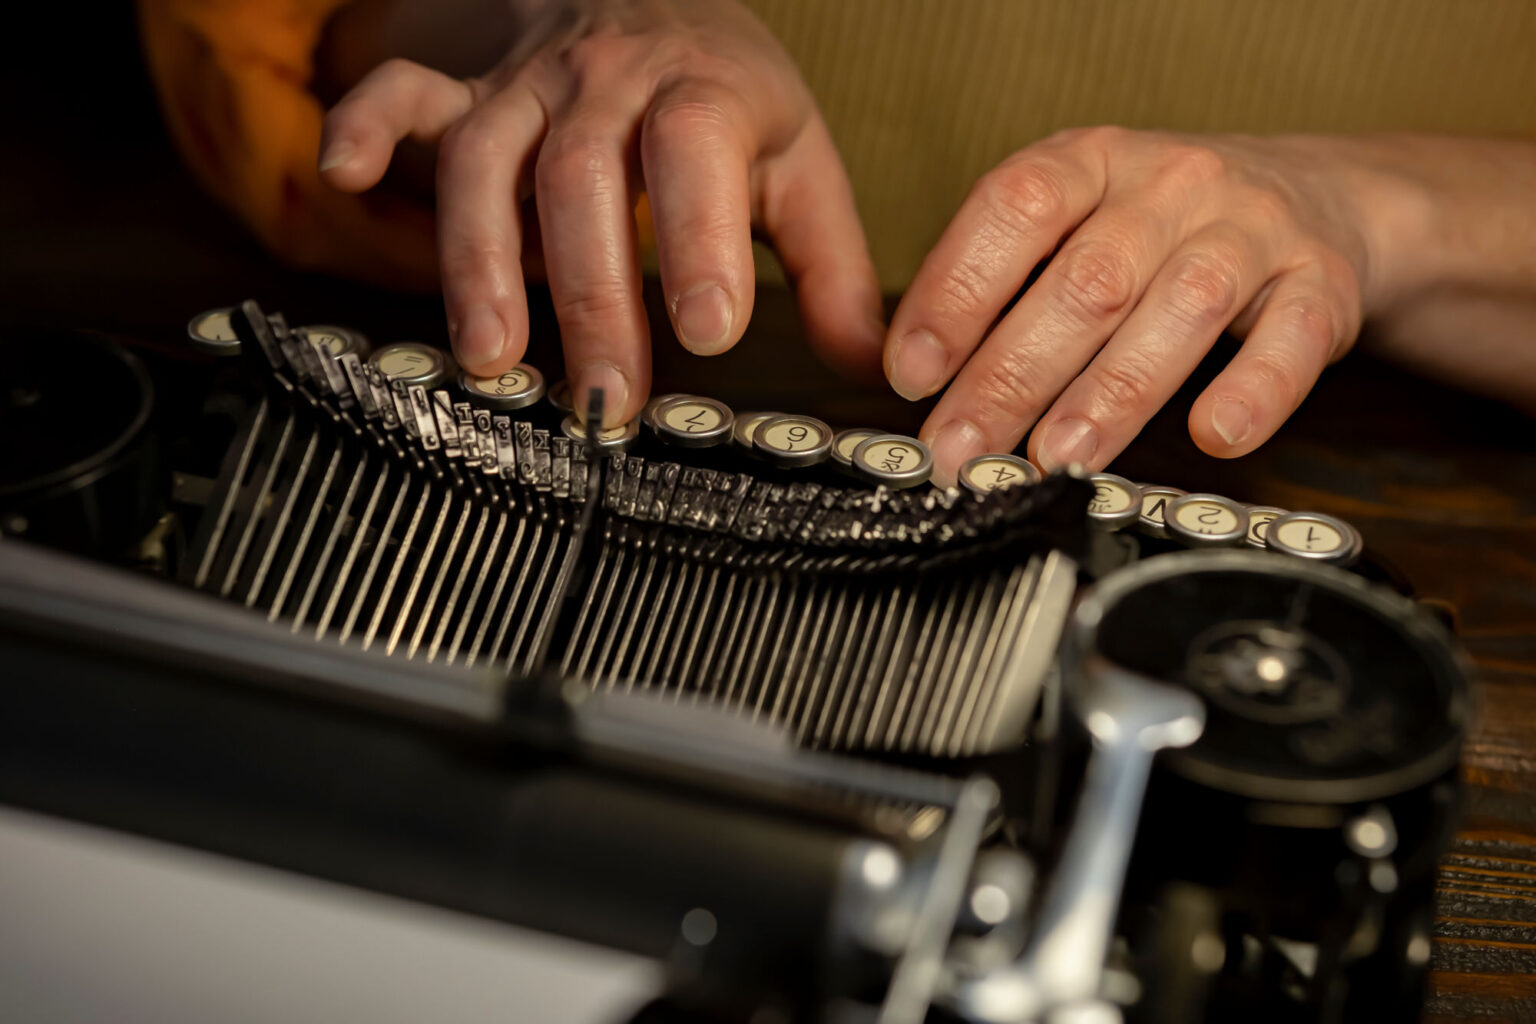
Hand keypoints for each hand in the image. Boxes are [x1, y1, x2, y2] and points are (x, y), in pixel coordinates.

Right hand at [319, 0, 882, 423]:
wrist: (654, 0)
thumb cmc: (727, 100)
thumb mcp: (800, 167)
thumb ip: (831, 268)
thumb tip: (871, 367)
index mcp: (705, 92)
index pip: (696, 149)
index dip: (698, 236)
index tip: (708, 331)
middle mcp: (609, 83)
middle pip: (585, 176)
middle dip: (593, 294)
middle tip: (606, 399)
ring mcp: (530, 87)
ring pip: (487, 158)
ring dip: (480, 258)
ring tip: (492, 358)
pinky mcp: (471, 94)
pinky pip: (407, 95)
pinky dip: (369, 128)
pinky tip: (344, 175)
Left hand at [886, 128, 1418, 483]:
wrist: (1316, 197)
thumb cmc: (1162, 229)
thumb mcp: (1076, 223)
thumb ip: (1003, 284)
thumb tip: (912, 374)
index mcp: (1094, 161)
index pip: (1015, 209)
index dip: (957, 290)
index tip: (912, 371)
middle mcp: (1173, 184)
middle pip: (1086, 280)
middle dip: (1010, 376)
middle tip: (960, 449)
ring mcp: (1253, 231)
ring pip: (1179, 310)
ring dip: (1109, 395)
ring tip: (1053, 460)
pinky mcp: (1321, 285)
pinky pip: (1292, 339)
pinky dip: (1253, 392)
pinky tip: (1211, 436)